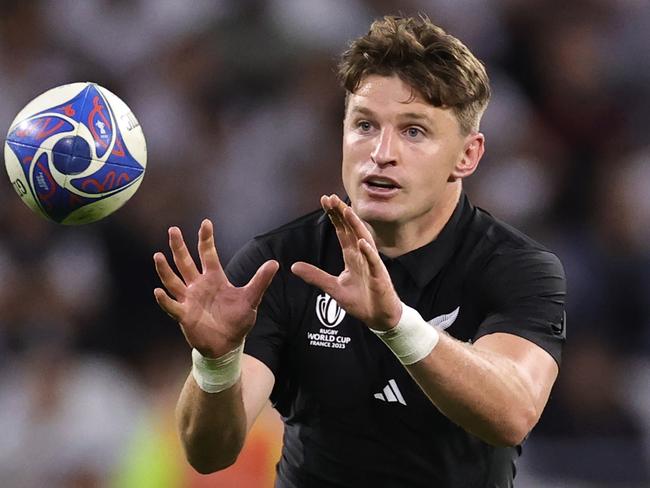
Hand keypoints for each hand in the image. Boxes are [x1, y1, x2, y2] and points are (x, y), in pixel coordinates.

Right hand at [153, 219, 278, 357]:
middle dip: (179, 247)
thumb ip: (260, 281)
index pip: (208, 254)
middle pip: (185, 262)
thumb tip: (275, 263)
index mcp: (214, 278)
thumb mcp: (251, 299)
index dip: (206, 239)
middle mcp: (199, 286)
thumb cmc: (238, 319)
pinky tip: (158, 291)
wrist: (228, 344)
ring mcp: (189, 300)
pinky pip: (172, 306)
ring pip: (173, 281)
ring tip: (157, 256)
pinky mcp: (184, 315)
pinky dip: (164, 300)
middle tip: (173, 230)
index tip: (206, 223)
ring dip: (165, 269)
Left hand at [291, 194, 401, 330]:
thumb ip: (315, 276)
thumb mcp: (333, 288)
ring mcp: (372, 265)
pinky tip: (361, 242)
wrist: (379, 318)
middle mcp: (362, 256)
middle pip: (351, 230)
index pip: (342, 232)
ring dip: (355, 226)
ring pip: (363, 240)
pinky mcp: (380, 277)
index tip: (325, 201)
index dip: (334, 216)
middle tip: (331, 198)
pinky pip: (374, 262)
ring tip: (346, 211)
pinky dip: (368, 252)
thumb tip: (293, 267)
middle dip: (342, 213)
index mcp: (352, 257)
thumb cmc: (361, 301)